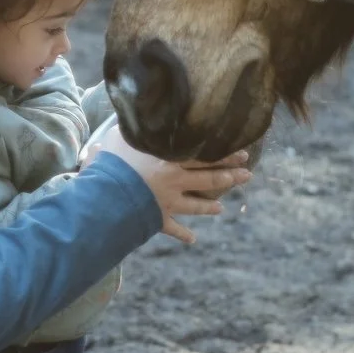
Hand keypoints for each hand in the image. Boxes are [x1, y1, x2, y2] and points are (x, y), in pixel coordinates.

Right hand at [90, 127, 251, 244]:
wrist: (106, 195)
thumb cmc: (113, 162)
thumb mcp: (122, 136)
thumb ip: (133, 127)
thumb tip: (136, 113)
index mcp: (171, 159)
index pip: (205, 156)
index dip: (226, 156)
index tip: (244, 155)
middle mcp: (175, 181)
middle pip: (208, 179)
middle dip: (230, 178)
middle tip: (247, 176)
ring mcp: (168, 202)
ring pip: (195, 205)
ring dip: (209, 208)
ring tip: (221, 209)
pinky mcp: (157, 219)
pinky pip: (172, 229)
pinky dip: (183, 235)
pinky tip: (192, 240)